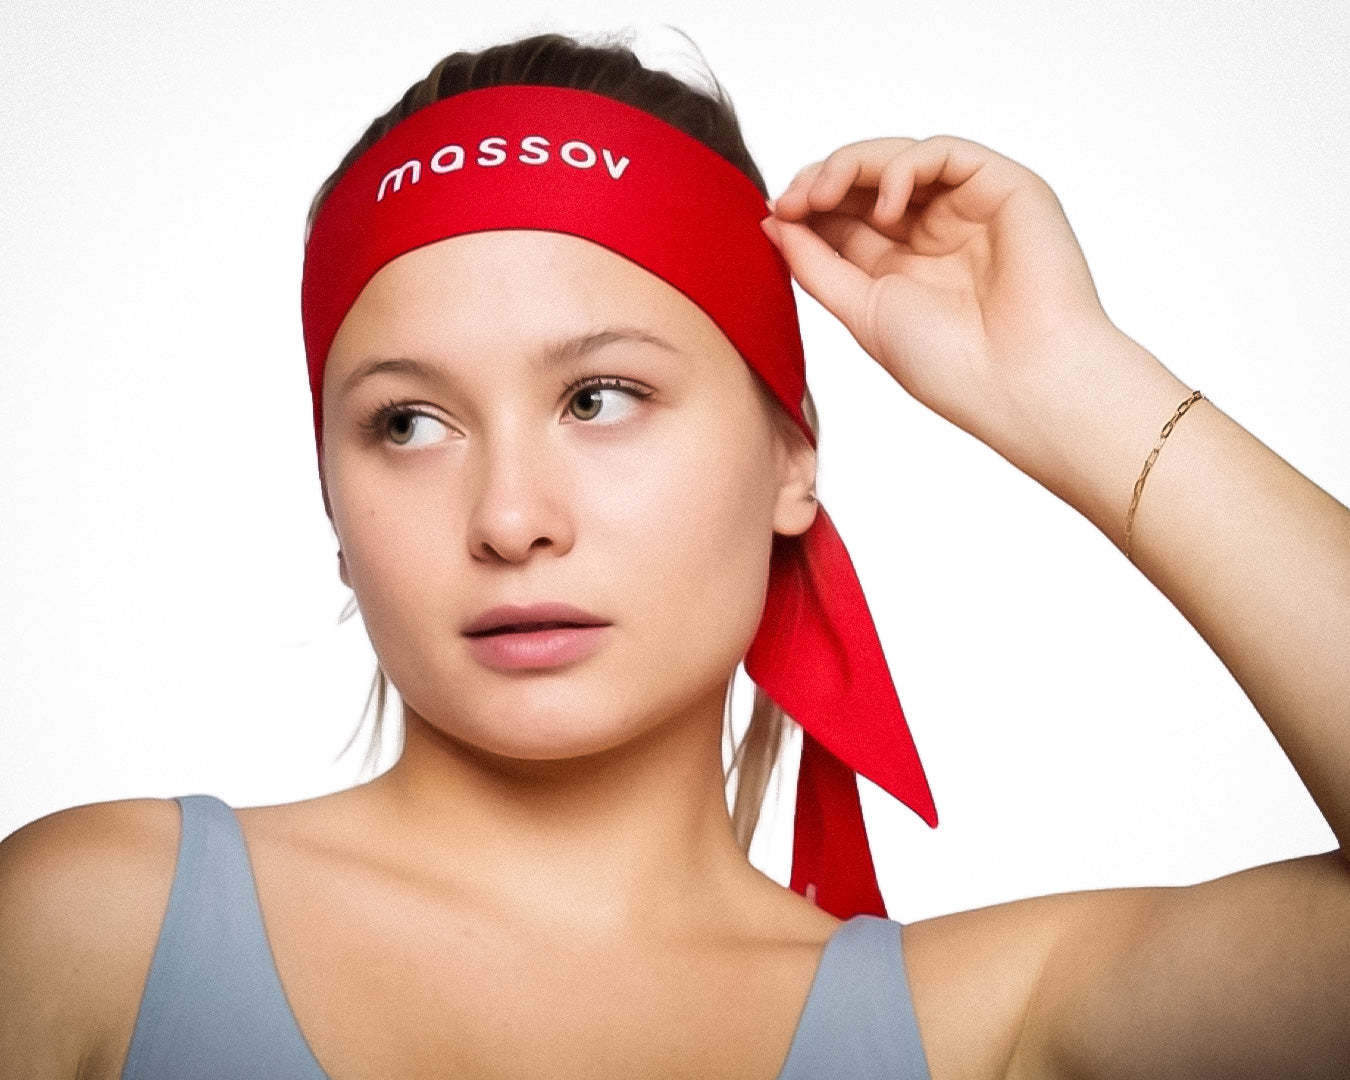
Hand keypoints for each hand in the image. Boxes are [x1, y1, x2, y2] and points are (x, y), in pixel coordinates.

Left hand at [765, 136, 1146, 478]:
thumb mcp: (862, 310)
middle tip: (792, 200)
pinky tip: (885, 208)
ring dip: (850, 165)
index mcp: (901, 265)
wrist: (1020, 384)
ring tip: (821, 196)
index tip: (775, 214)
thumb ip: (816, 265)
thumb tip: (772, 221)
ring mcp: (970, 206)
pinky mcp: (1005, 186)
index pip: (844, 215)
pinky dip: (902, 168)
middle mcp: (935, 231)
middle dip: (821, 180)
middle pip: (866, 180)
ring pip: (899, 157)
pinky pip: (942, 151)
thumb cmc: (950, 364)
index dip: (806, 205)